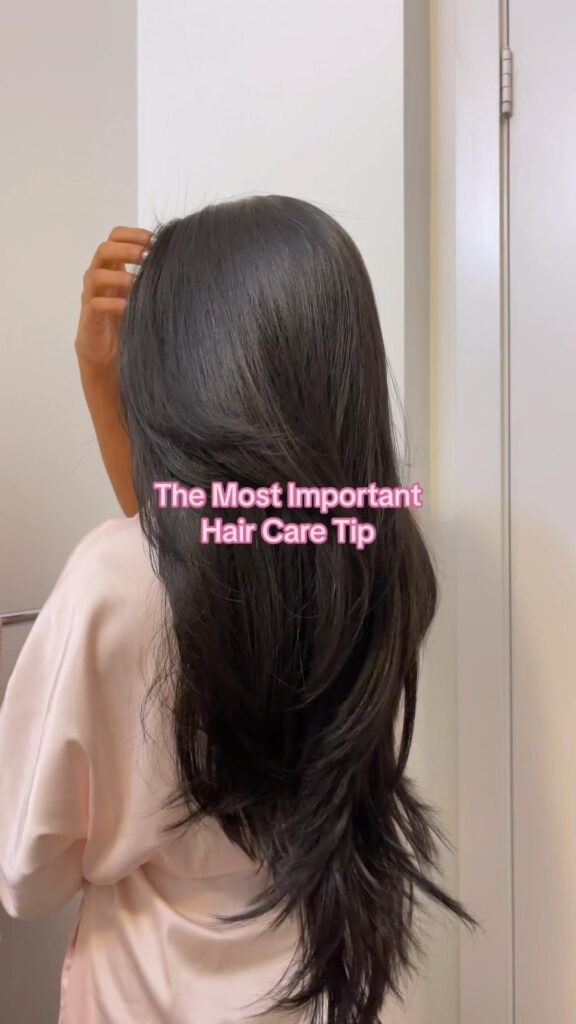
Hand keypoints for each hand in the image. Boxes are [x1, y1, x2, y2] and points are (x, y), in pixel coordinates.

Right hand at [74, 225, 152, 366]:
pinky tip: (129, 306)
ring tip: (138, 282)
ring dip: (120, 276)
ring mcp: (91, 295)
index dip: (133, 234)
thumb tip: (180, 262)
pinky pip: (97, 304)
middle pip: (104, 250)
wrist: (106, 353)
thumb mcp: (141, 292)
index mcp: (111, 265)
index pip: (115, 237)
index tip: (154, 240)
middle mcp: (98, 275)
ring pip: (97, 275)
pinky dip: (114, 303)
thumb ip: (151, 276)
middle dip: (127, 250)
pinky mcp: (90, 315)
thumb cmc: (126, 318)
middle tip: (146, 256)